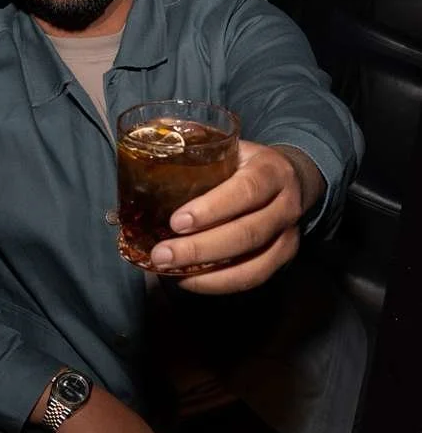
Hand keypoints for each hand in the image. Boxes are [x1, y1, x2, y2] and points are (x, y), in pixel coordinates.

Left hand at [150, 140, 324, 293]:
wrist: (289, 177)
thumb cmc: (245, 163)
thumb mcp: (229, 148)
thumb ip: (196, 155)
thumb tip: (143, 166)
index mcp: (272, 170)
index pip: (246, 190)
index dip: (213, 208)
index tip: (177, 221)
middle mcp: (287, 205)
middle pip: (247, 234)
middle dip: (200, 248)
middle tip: (161, 255)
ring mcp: (289, 235)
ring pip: (253, 264)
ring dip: (207, 274)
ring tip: (169, 271)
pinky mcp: (283, 258)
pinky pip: (252, 278)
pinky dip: (218, 284)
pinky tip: (187, 279)